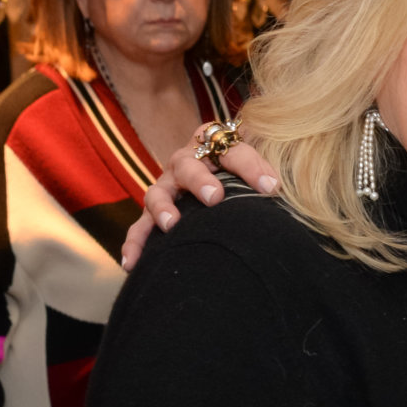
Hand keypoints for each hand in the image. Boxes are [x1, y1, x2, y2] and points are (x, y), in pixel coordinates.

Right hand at [120, 139, 277, 269]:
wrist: (218, 170)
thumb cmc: (240, 167)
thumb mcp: (253, 161)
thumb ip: (261, 169)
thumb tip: (273, 187)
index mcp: (211, 143)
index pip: (232, 150)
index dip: (251, 167)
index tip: (270, 187)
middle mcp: (183, 162)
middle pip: (187, 167)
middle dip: (199, 181)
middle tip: (214, 197)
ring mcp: (166, 188)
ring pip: (157, 195)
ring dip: (163, 209)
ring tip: (172, 225)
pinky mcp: (154, 212)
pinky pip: (139, 227)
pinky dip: (135, 243)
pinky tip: (133, 263)